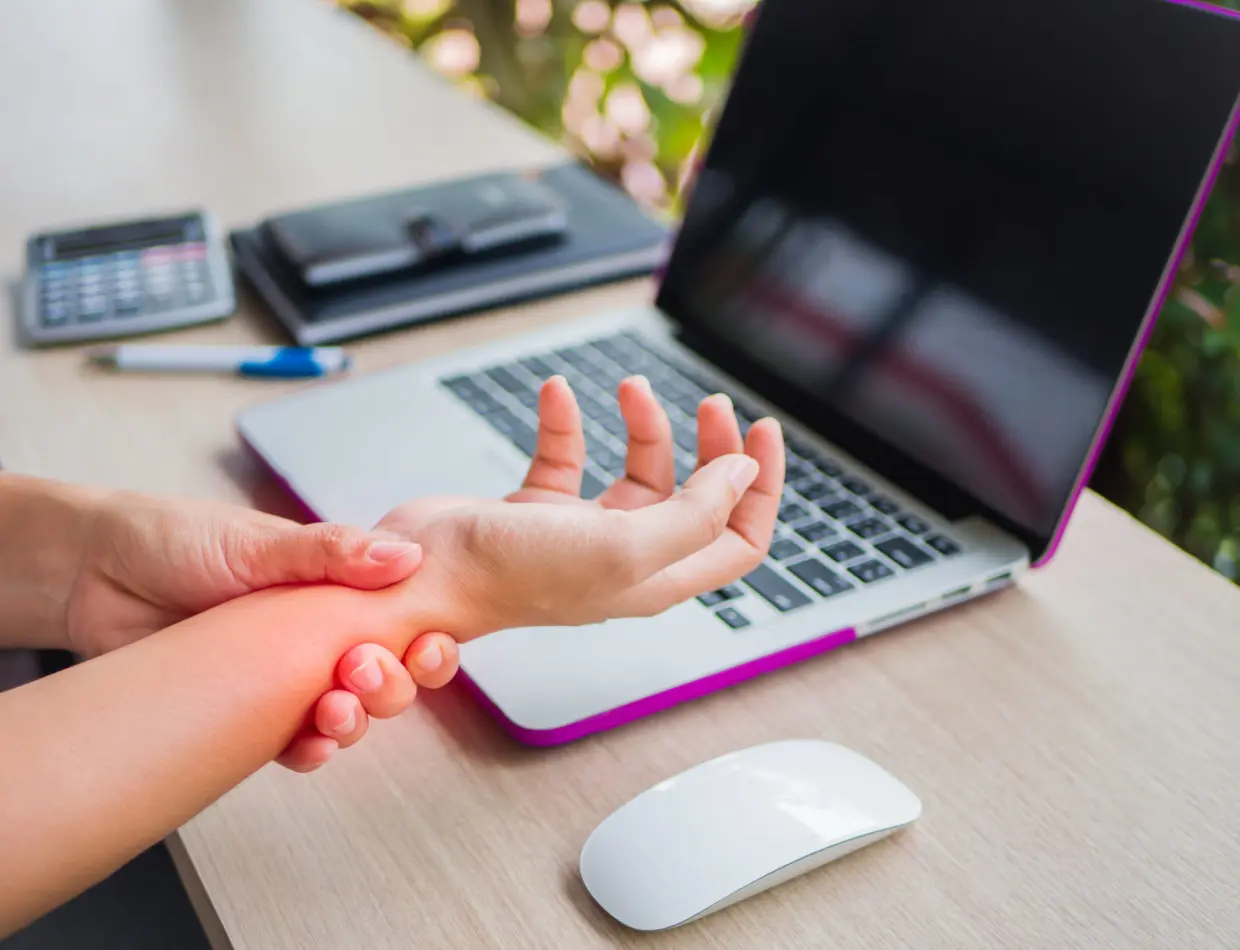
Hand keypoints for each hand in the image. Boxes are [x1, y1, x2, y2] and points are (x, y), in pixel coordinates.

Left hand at [63, 492, 458, 770]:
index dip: (425, 638)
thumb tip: (407, 557)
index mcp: (333, 587)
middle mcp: (315, 634)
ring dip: (352, 722)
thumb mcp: (259, 542)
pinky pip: (290, 742)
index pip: (401, 618)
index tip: (426, 645)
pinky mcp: (243, 711)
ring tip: (332, 714)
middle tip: (362, 672)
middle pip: (383, 674)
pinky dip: (307, 751)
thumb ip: (332, 552)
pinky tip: (306, 747)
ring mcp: (281, 674)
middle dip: (389, 685)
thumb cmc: (175, 539)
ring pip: (343, 713)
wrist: (90, 574)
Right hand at [377, 374, 784, 637]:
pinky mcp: (535, 510)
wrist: (421, 574)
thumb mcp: (623, 545)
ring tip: (630, 387)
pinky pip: (566, 456)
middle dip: (712, 449)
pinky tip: (558, 395)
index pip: (737, 539)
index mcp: (655, 577)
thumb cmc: (512, 574)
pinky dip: (566, 422)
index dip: (761, 487)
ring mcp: (579, 535)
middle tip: (712, 405)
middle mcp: (624, 559)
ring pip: (636, 473)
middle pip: (696, 501)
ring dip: (642, 424)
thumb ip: (695, 514)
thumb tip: (744, 474)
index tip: (761, 430)